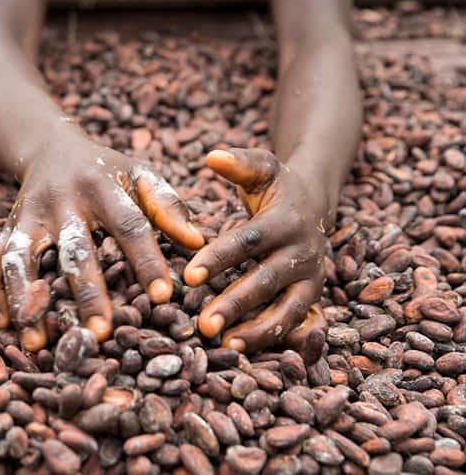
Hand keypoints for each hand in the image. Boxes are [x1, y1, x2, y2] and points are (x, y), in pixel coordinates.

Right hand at [0, 132, 204, 350]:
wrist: (50, 147)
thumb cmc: (106, 171)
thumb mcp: (138, 174)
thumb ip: (167, 205)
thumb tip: (197, 242)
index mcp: (103, 188)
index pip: (129, 224)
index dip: (146, 259)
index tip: (163, 296)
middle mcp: (62, 201)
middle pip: (74, 249)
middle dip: (86, 292)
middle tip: (99, 333)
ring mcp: (29, 215)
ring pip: (21, 257)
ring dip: (26, 298)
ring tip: (35, 339)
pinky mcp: (8, 227)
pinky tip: (0, 323)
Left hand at [184, 148, 328, 359]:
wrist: (316, 203)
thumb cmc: (276, 187)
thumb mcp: (262, 168)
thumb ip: (238, 163)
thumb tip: (212, 156)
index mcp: (285, 221)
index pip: (248, 242)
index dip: (219, 259)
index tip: (189, 277)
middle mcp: (302, 252)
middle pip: (267, 281)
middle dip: (235, 303)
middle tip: (203, 323)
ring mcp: (312, 277)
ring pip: (288, 309)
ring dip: (258, 330)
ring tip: (226, 345)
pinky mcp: (313, 296)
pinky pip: (294, 322)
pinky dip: (271, 338)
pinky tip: (240, 348)